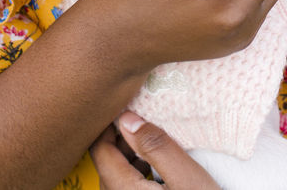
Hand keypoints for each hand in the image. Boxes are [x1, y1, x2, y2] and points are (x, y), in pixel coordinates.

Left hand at [91, 112, 220, 188]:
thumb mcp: (187, 179)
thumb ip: (156, 147)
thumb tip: (127, 118)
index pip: (99, 149)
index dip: (110, 123)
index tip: (130, 106)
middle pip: (106, 162)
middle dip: (121, 138)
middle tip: (144, 117)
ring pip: (116, 175)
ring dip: (130, 155)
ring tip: (153, 139)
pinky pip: (126, 188)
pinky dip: (136, 171)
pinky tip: (157, 166)